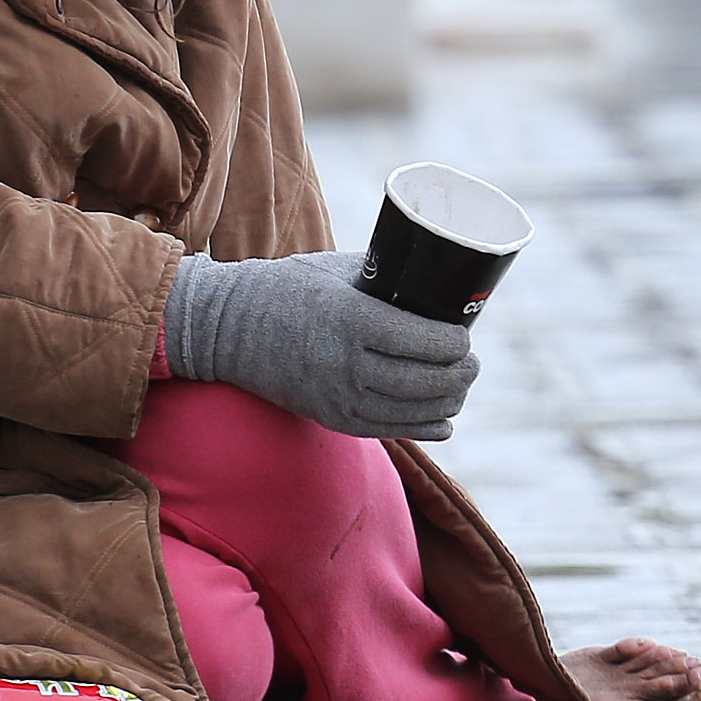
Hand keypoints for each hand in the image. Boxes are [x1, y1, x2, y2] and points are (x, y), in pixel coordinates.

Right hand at [163, 251, 478, 440]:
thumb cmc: (287, 288)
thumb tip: (434, 285)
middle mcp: (343, 362)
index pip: (416, 339)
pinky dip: (422, 427)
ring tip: (460, 388)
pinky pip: (386, 429)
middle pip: (418, 380)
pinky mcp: (329, 416)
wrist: (228, 329)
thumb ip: (382, 280)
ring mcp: (335, 395)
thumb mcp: (335, 271)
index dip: (451, 345)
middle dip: (457, 375)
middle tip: (472, 364)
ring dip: (445, 403)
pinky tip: (444, 420)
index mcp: (348, 318)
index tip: (466, 338)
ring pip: (407, 410)